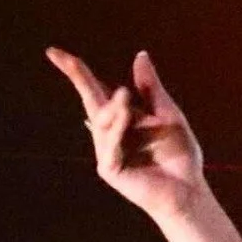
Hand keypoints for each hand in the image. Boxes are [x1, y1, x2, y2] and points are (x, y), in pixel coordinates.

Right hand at [47, 48, 205, 226]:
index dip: (74, 71)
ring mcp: (107, 153)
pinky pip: (109, 144)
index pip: (93, 90)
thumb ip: (151, 88)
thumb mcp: (168, 113)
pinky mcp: (110, 170)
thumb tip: (140, 54)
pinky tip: (126, 114)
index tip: (52, 52)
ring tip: (126, 96)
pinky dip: (118, 128)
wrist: (189, 190)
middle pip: (90, 100)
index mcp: (121, 118)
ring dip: (114, 107)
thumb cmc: (180, 155)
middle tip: (71, 60)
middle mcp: (109, 134)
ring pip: (101, 121)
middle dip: (79, 78)